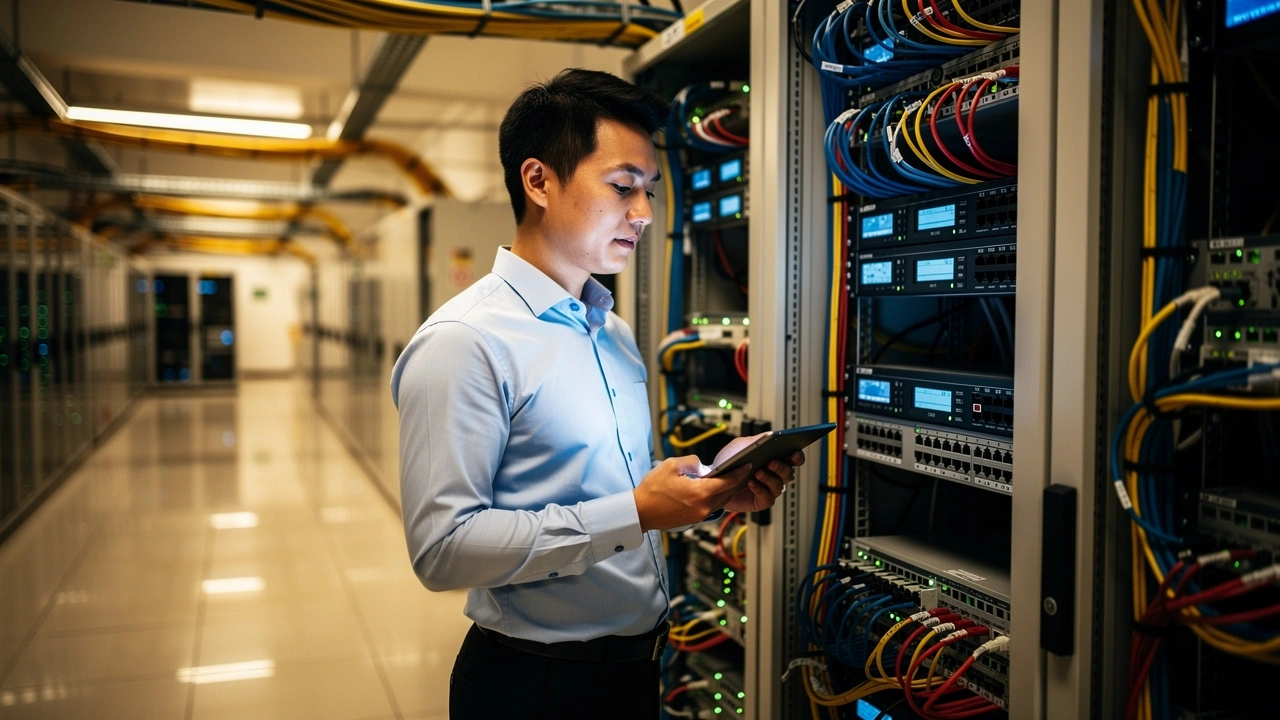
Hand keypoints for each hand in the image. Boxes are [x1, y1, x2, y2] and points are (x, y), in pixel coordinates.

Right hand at [633, 455, 753, 531]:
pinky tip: (713, 490)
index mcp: (700, 492)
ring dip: (726, 491)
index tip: (747, 465)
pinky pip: (711, 507)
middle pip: (727, 493)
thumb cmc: (652, 489)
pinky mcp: (694, 520)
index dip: (740, 472)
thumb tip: (702, 466)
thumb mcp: (671, 465)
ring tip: (729, 479)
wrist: (640, 512)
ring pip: (721, 501)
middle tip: (742, 470)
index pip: (728, 481)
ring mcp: (700, 515)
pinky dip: (716, 498)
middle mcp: (704, 507)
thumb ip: (692, 461)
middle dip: (736, 481)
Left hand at [711, 431, 804, 512]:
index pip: (793, 458)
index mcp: (773, 459)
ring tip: (758, 472)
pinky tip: (751, 483)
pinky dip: (760, 489)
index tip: (794, 453)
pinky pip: (768, 498)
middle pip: (788, 473)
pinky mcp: (761, 501)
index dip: (797, 456)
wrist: (713, 481)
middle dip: (781, 467)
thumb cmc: (728, 462)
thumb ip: (756, 440)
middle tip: (771, 462)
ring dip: (769, 478)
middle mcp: (774, 475)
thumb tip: (771, 435)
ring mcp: (769, 489)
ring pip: (779, 485)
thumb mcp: (740, 446)